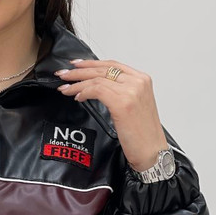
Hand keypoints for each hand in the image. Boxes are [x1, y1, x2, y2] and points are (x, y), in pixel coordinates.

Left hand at [54, 59, 168, 171]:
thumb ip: (120, 93)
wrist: (152, 151)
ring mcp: (131, 91)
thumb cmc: (143, 135)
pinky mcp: (122, 103)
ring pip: (97, 79)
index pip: (112, 64)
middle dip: (79, 71)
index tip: (76, 65)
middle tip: (63, 74)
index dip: (91, 63)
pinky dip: (84, 92)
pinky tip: (77, 97)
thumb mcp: (134, 106)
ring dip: (77, 83)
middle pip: (102, 69)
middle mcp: (137, 82)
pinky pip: (97, 90)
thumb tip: (97, 88)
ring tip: (64, 88)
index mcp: (141, 80)